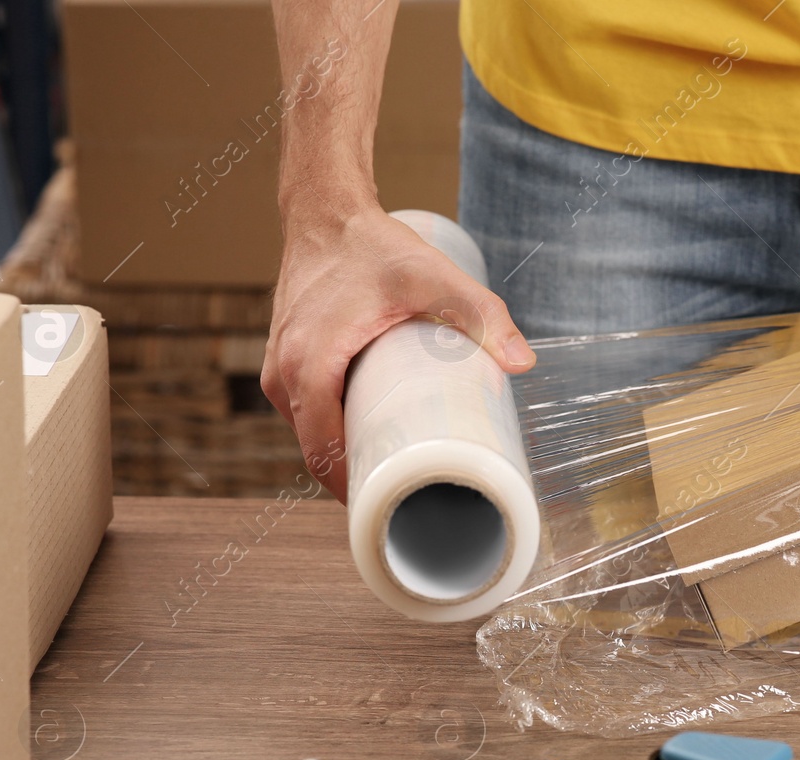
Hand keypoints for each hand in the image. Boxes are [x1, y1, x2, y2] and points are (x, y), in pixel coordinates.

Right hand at [262, 203, 534, 502]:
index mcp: (308, 364)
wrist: (325, 211)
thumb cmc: (372, 245)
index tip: (396, 509)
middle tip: (413, 497)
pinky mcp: (283, 361)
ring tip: (401, 473)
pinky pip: (305, 412)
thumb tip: (523, 362)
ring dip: (346, 456)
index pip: (323, 452)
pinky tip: (370, 442)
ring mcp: (277, 368)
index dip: (355, 491)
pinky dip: (332, 431)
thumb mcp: (432, 278)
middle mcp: (282, 372)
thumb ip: (480, 314)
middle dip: (359, 479)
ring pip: (309, 433)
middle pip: (316, 451)